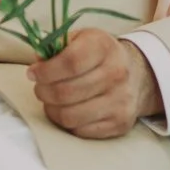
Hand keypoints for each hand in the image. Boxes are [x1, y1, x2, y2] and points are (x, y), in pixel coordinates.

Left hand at [30, 29, 159, 139]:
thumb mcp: (81, 39)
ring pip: (70, 116)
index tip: (33, 73)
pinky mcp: (120, 123)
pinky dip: (67, 123)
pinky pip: (80, 130)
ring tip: (50, 101)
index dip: (46, 71)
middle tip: (39, 88)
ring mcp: (120, 101)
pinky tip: (67, 110)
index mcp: (104, 47)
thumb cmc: (99, 56)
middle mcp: (116, 73)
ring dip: (52, 110)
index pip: (70, 62)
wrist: (136, 75)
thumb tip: (38, 62)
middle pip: (66, 92)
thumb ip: (57, 47)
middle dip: (43, 92)